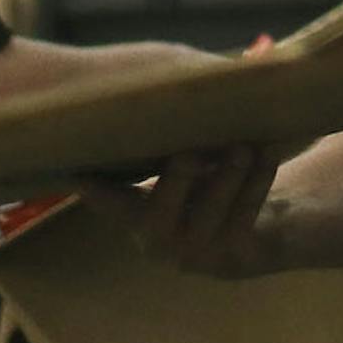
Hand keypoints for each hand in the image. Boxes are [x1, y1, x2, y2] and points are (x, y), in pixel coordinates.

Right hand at [81, 145, 286, 276]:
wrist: (264, 235)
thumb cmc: (212, 189)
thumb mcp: (184, 170)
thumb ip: (165, 145)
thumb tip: (156, 83)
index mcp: (138, 217)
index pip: (109, 201)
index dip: (91, 189)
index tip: (76, 170)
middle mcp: (159, 243)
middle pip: (157, 217)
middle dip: (175, 181)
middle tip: (189, 150)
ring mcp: (197, 257)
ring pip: (208, 217)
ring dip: (226, 178)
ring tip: (242, 146)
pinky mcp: (234, 260)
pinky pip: (243, 220)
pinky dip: (256, 185)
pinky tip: (266, 154)